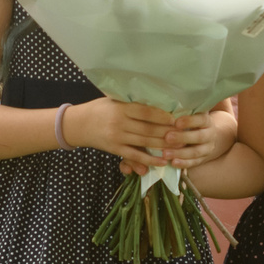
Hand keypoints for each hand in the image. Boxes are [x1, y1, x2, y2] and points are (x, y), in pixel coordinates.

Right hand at [67, 99, 204, 172]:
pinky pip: (134, 155)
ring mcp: (117, 137)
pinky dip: (149, 160)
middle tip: (185, 135)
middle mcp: (119, 122)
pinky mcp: (115, 149)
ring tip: (179, 148)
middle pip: (148, 128)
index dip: (163, 115)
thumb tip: (158, 101)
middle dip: (168, 133)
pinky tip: (162, 162)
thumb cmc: (100, 109)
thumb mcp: (114, 101)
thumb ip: (132, 102)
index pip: (146, 111)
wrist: (79, 124)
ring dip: (163, 146)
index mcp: (121, 107)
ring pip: (144, 142)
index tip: (177, 118)